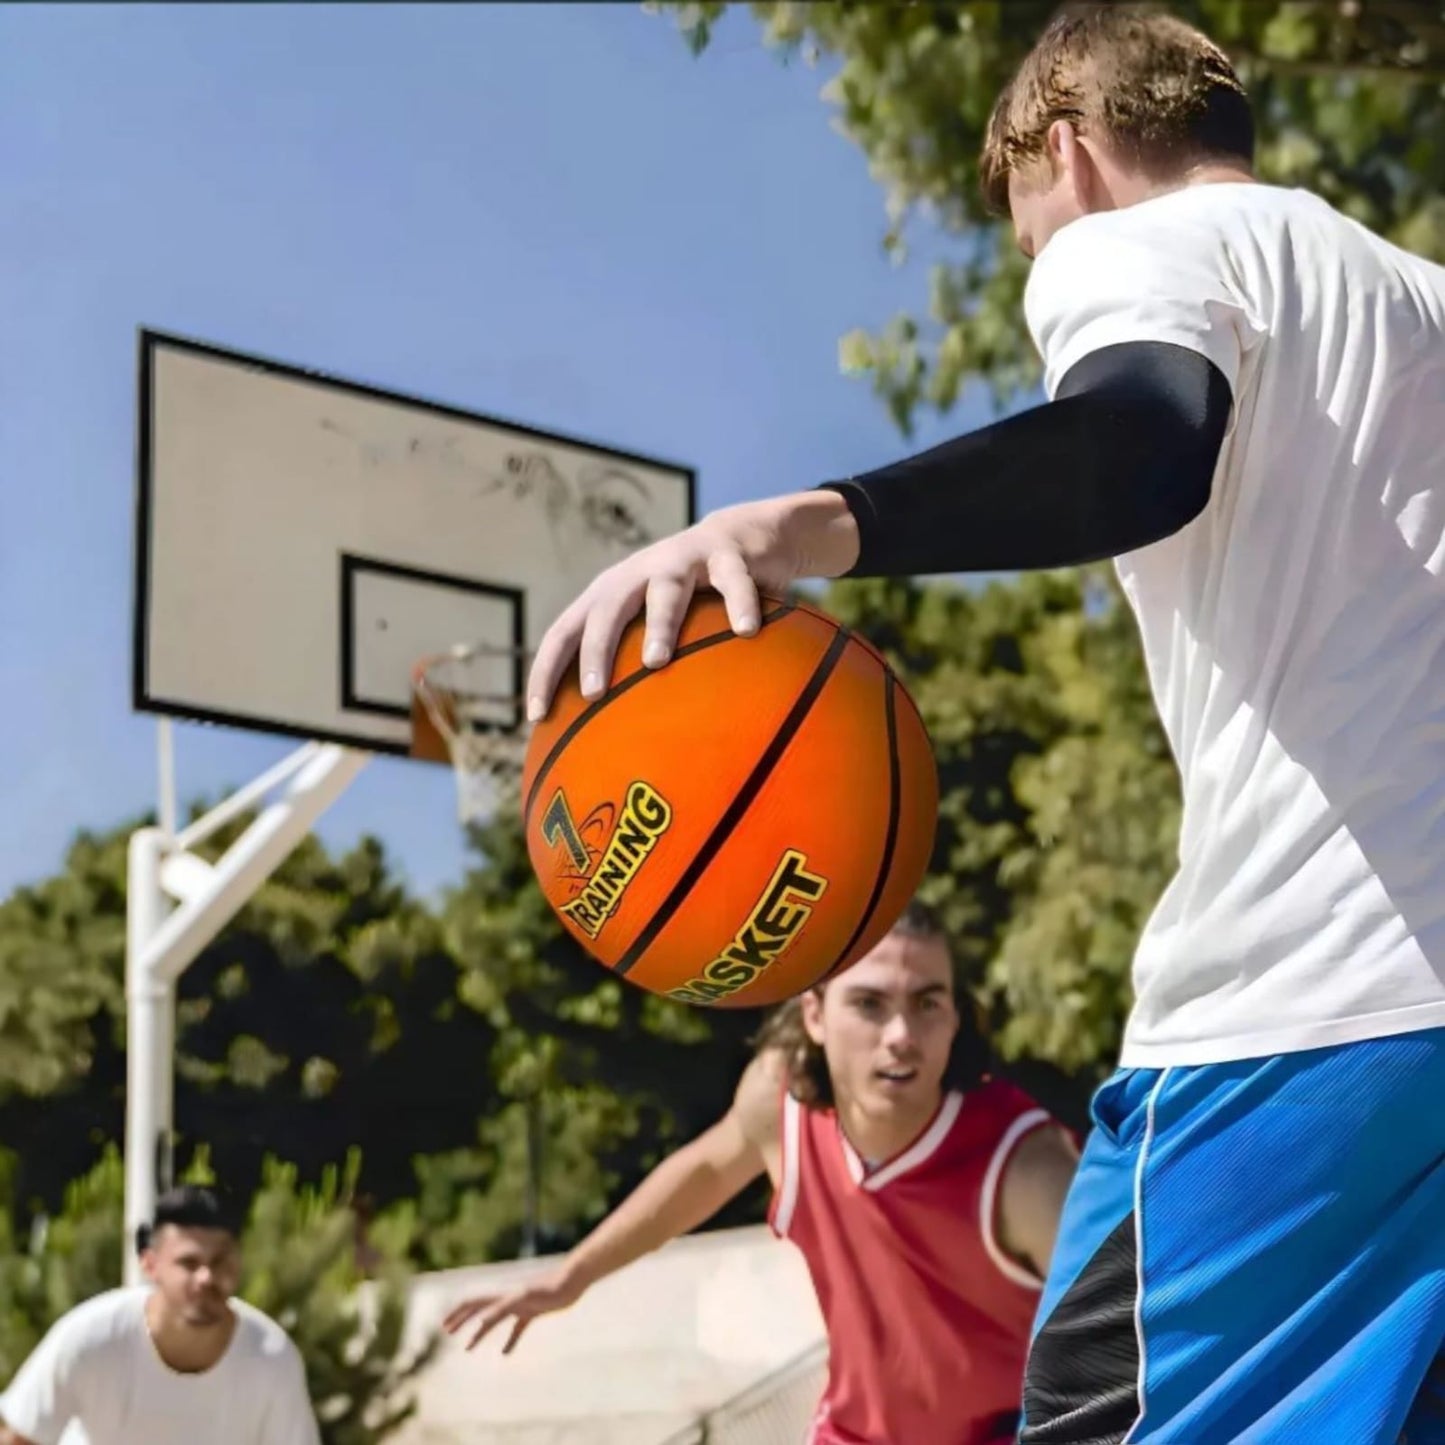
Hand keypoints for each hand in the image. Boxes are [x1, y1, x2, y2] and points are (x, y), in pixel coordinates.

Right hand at [441, 1266, 584, 1354]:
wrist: (571, 1282)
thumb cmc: (548, 1288)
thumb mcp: (523, 1299)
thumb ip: (502, 1309)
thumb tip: (480, 1323)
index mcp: (501, 1293)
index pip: (472, 1301)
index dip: (457, 1313)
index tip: (443, 1326)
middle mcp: (507, 1297)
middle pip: (478, 1308)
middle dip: (461, 1319)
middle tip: (447, 1332)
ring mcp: (520, 1304)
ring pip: (493, 1320)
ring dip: (479, 1333)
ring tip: (467, 1348)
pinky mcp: (533, 1312)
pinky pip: (516, 1328)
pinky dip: (509, 1340)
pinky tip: (505, 1353)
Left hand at [525, 490, 857, 720]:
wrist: (743, 538)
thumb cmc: (693, 600)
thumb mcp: (655, 627)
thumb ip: (636, 674)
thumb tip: (620, 750)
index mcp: (610, 595)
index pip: (563, 633)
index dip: (545, 672)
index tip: (537, 718)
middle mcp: (638, 575)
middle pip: (605, 610)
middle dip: (594, 651)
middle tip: (591, 693)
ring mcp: (681, 560)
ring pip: (664, 592)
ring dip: (658, 625)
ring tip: (655, 661)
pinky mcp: (726, 555)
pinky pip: (733, 582)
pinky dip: (739, 604)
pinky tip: (747, 631)